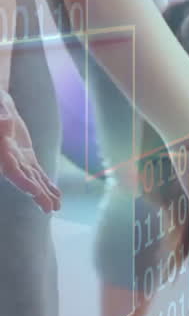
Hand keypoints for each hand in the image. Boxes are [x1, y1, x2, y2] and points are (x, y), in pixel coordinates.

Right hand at [0, 88, 59, 212]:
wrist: (0, 106)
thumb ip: (1, 119)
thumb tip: (5, 121)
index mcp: (3, 152)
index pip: (13, 170)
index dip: (23, 181)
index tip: (35, 191)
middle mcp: (9, 160)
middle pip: (26, 179)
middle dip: (38, 194)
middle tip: (50, 209)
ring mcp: (19, 159)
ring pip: (34, 179)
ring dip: (46, 193)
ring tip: (56, 207)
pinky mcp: (26, 157)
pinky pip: (38, 172)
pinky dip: (47, 183)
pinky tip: (57, 195)